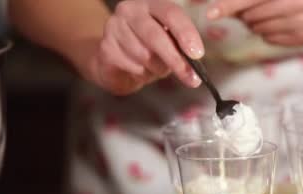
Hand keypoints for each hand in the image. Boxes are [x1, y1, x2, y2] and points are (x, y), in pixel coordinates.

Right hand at [87, 0, 204, 94]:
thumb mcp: (169, 44)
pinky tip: (140, 70)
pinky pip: (131, 66)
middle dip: (175, 59)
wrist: (116, 62)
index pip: (171, 13)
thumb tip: (194, 65)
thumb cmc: (149, 50)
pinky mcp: (106, 47)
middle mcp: (130, 10)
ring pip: (144, 55)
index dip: (186, 33)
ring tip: (157, 68)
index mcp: (151, 4)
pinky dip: (142, 74)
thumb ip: (180, 48)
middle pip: (156, 36)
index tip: (197, 54)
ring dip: (157, 69)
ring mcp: (114, 27)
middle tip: (191, 78)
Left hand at [207, 0, 302, 46]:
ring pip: (258, 29)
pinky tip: (283, 21)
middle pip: (250, 16)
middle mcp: (296, 3)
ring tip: (273, 11)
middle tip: (257, 4)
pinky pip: (270, 39)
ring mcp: (301, 23)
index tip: (210, 13)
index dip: (227, 5)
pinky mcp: (302, 38)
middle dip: (246, 11)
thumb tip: (220, 6)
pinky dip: (269, 31)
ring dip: (257, 21)